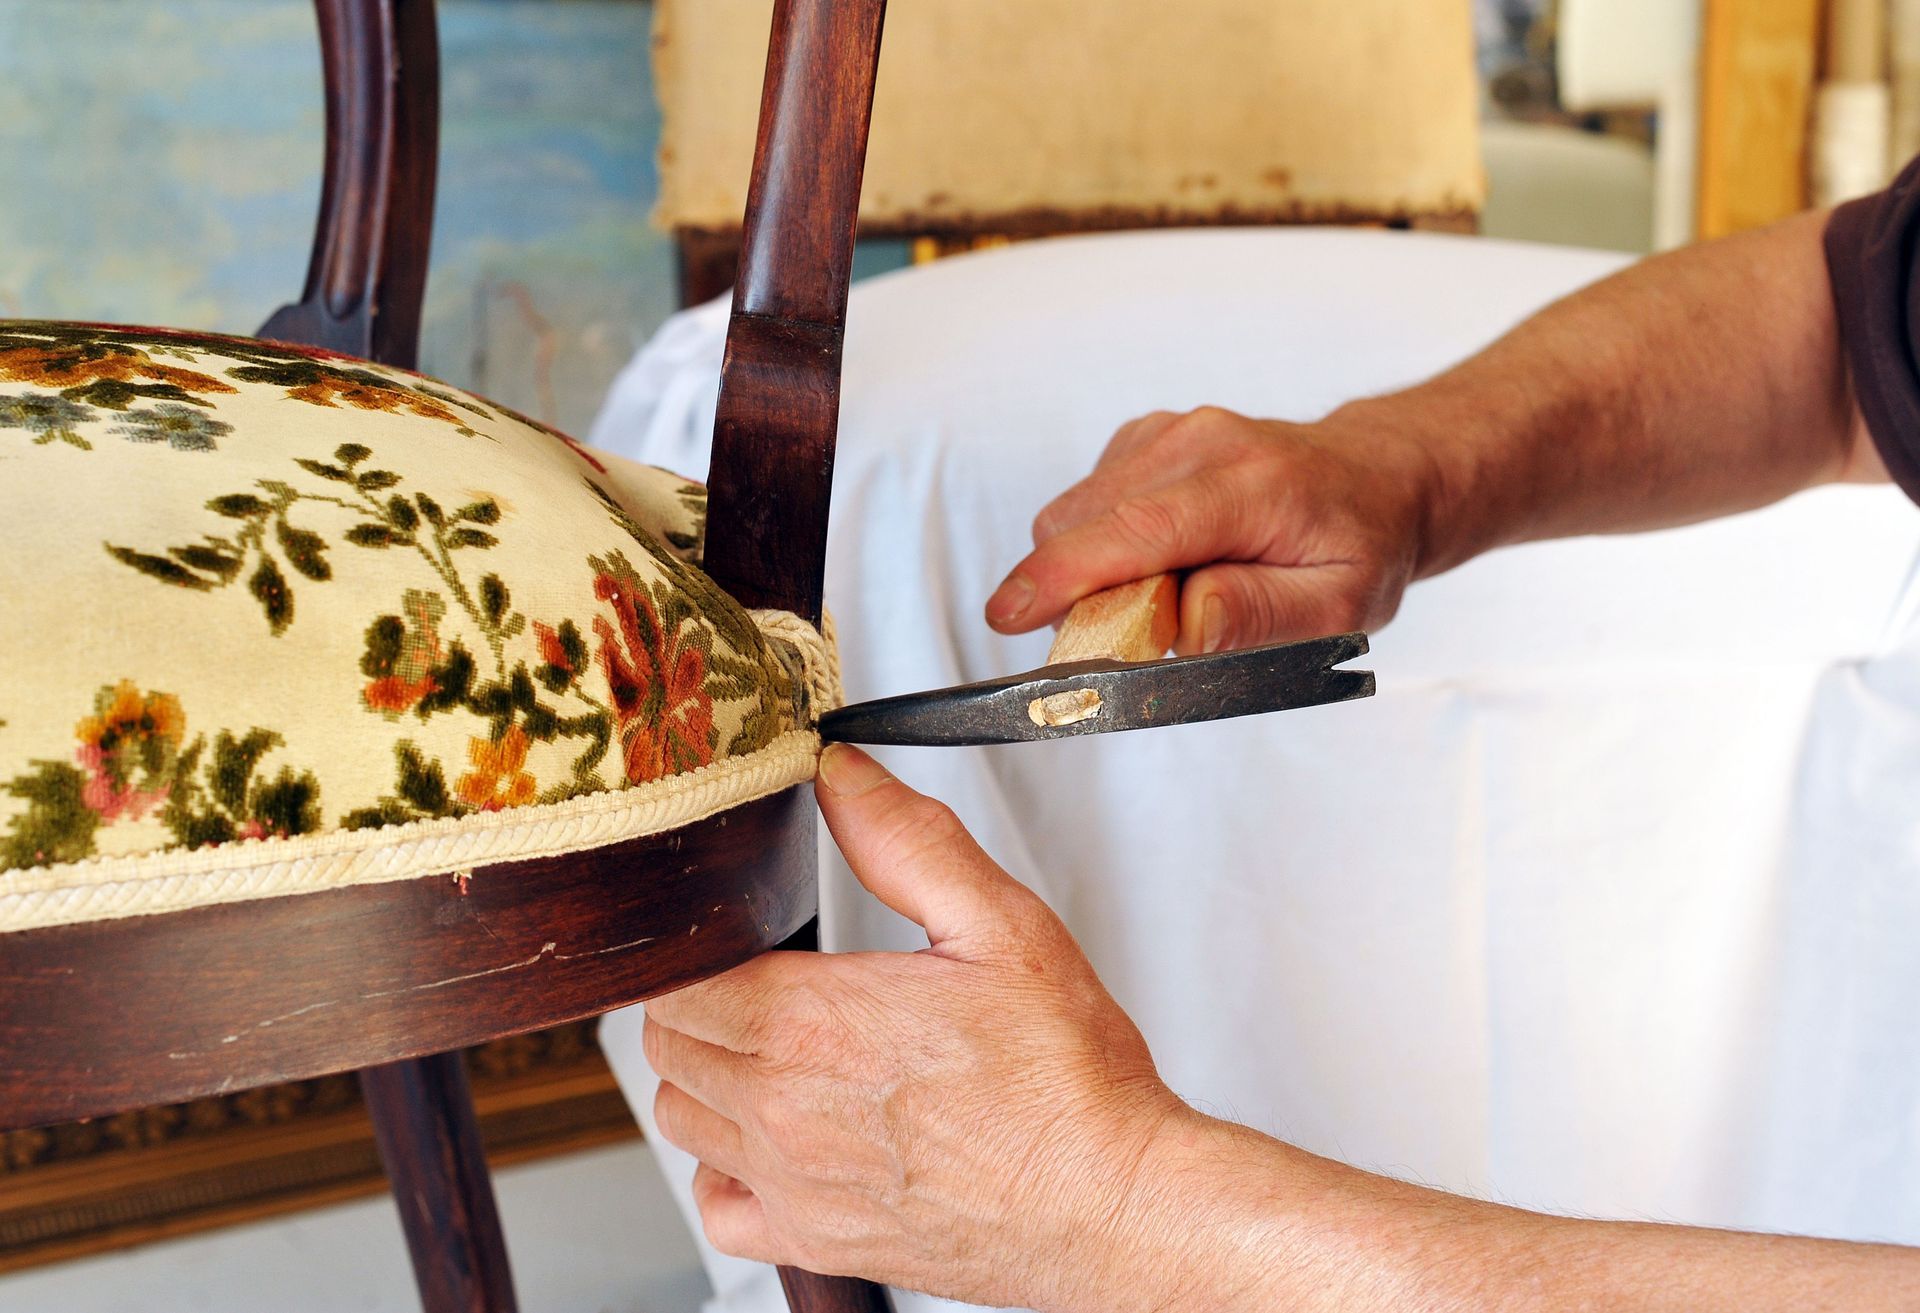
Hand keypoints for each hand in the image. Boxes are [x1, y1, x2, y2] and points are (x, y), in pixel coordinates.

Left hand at [643, 744, 1196, 1311]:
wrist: (1112, 1199)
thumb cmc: (1067, 1076)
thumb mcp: (999, 924)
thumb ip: (906, 840)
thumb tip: (840, 774)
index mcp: (810, 1022)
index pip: (681, 980)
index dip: (703, 950)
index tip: (748, 941)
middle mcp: (782, 1110)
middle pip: (671, 1044)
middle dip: (703, 1004)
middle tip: (765, 985)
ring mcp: (791, 1184)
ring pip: (683, 1120)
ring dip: (710, 1078)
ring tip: (774, 1054)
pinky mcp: (813, 1242)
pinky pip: (717, 1209)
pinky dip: (726, 1171)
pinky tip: (777, 1140)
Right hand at [984, 405, 1437, 652]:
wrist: (1380, 478)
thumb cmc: (1360, 546)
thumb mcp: (1340, 608)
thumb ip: (1262, 614)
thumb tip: (1187, 619)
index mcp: (1251, 485)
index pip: (1138, 529)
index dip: (1064, 575)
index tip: (1009, 614)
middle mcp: (1202, 442)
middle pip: (1086, 520)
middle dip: (1077, 590)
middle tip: (1136, 637)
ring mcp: (1170, 432)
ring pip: (1077, 512)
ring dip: (1094, 570)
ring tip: (1165, 597)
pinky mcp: (1147, 438)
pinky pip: (1090, 503)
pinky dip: (1104, 545)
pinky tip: (1160, 561)